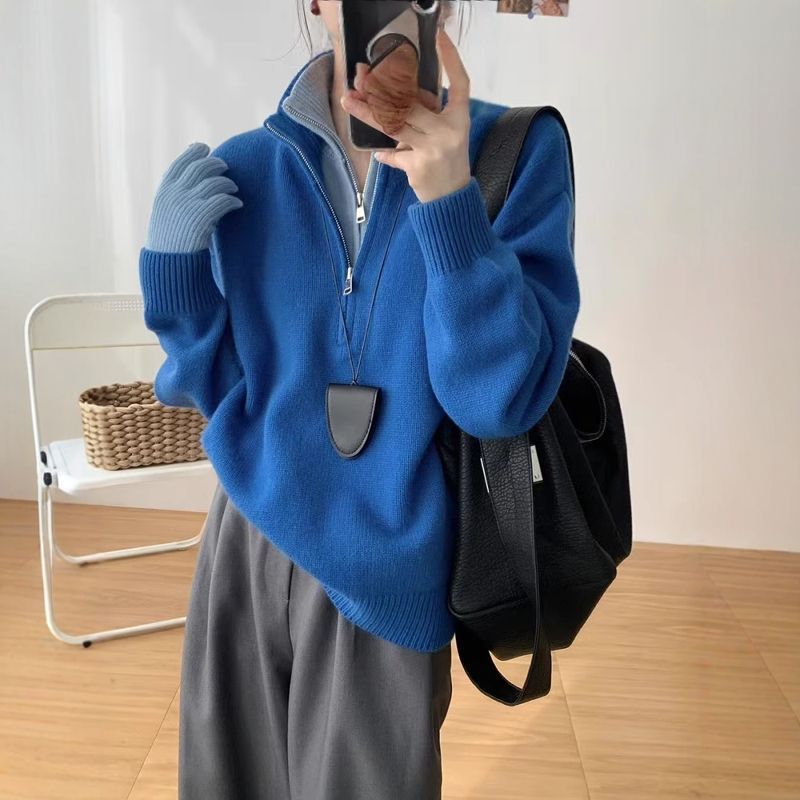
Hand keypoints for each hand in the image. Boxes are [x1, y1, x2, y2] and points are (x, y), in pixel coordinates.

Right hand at [146, 142, 242, 252]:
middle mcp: (175, 194)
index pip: (179, 163)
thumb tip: (192, 177)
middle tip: (225, 167)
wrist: (169, 263)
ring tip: (233, 189)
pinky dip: (232, 201)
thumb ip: (175, 195)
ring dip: (227, 183)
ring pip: (214, 182)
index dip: (193, 152)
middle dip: (215, 164)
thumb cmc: (170, 240)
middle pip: (200, 167)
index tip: (204, 148)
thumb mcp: (166, 212)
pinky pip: (223, 201)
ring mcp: (187, 204)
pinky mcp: (201, 217)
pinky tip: (238, 204)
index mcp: (164, 191)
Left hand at [340, 27, 471, 203]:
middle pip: (411, 101)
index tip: (440, 37)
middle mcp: (448, 130)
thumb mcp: (446, 133)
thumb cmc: (446, 160)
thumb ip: (427, 114)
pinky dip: (385, 154)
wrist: (452, 198)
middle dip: (382, 88)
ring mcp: (433, 148)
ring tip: (348, 101)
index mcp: (459, 118)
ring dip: (367, 112)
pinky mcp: (418, 166)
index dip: (451, 59)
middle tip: (361, 77)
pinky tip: (379, 153)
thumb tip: (387, 96)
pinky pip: (392, 154)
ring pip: (394, 124)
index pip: (459, 82)